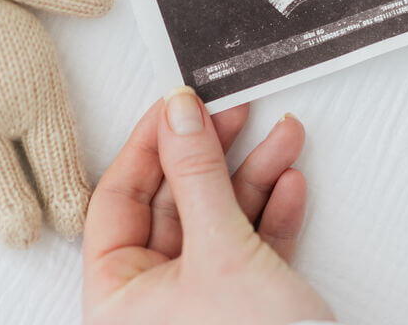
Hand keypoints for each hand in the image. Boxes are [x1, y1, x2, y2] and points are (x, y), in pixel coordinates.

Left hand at [82, 88, 334, 324]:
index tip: (177, 102)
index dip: (149, 144)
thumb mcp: (222, 252)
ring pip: (218, 221)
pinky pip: (250, 248)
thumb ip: (198, 176)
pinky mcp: (244, 308)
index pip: (118, 198)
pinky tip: (290, 183)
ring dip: (254, 177)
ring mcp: (199, 305)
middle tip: (233, 111)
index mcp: (117, 298)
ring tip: (282, 136)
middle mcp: (151, 302)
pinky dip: (271, 216)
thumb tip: (180, 115)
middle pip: (174, 203)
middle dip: (214, 155)